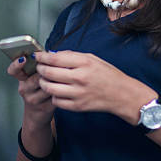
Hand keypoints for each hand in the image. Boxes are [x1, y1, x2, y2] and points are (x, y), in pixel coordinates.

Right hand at [7, 55, 54, 126]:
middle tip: (55, 68)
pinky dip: (61, 90)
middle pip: (36, 77)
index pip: (14, 70)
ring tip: (60, 78)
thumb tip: (51, 53)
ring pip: (47, 86)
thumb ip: (40, 66)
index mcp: (22, 79)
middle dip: (48, 72)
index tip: (23, 59)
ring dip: (56, 81)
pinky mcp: (44, 107)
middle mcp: (25, 89)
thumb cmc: (38, 92)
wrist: (37, 115)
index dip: (16, 64)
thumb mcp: (34, 78)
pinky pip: (55, 95)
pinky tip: (62, 88)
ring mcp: (33, 99)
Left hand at [34, 50, 155, 122]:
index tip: (38, 56)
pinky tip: (56, 91)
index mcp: (84, 63)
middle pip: (49, 73)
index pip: (55, 58)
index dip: (42, 57)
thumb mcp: (93, 58)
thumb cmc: (108, 74)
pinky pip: (56, 101)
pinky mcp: (78, 106)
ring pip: (49, 88)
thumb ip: (73, 56)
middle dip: (40, 69)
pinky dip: (53, 96)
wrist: (122, 94)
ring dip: (43, 83)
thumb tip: (53, 54)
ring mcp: (78, 93)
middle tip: (39, 67)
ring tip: (45, 79)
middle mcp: (80, 78)